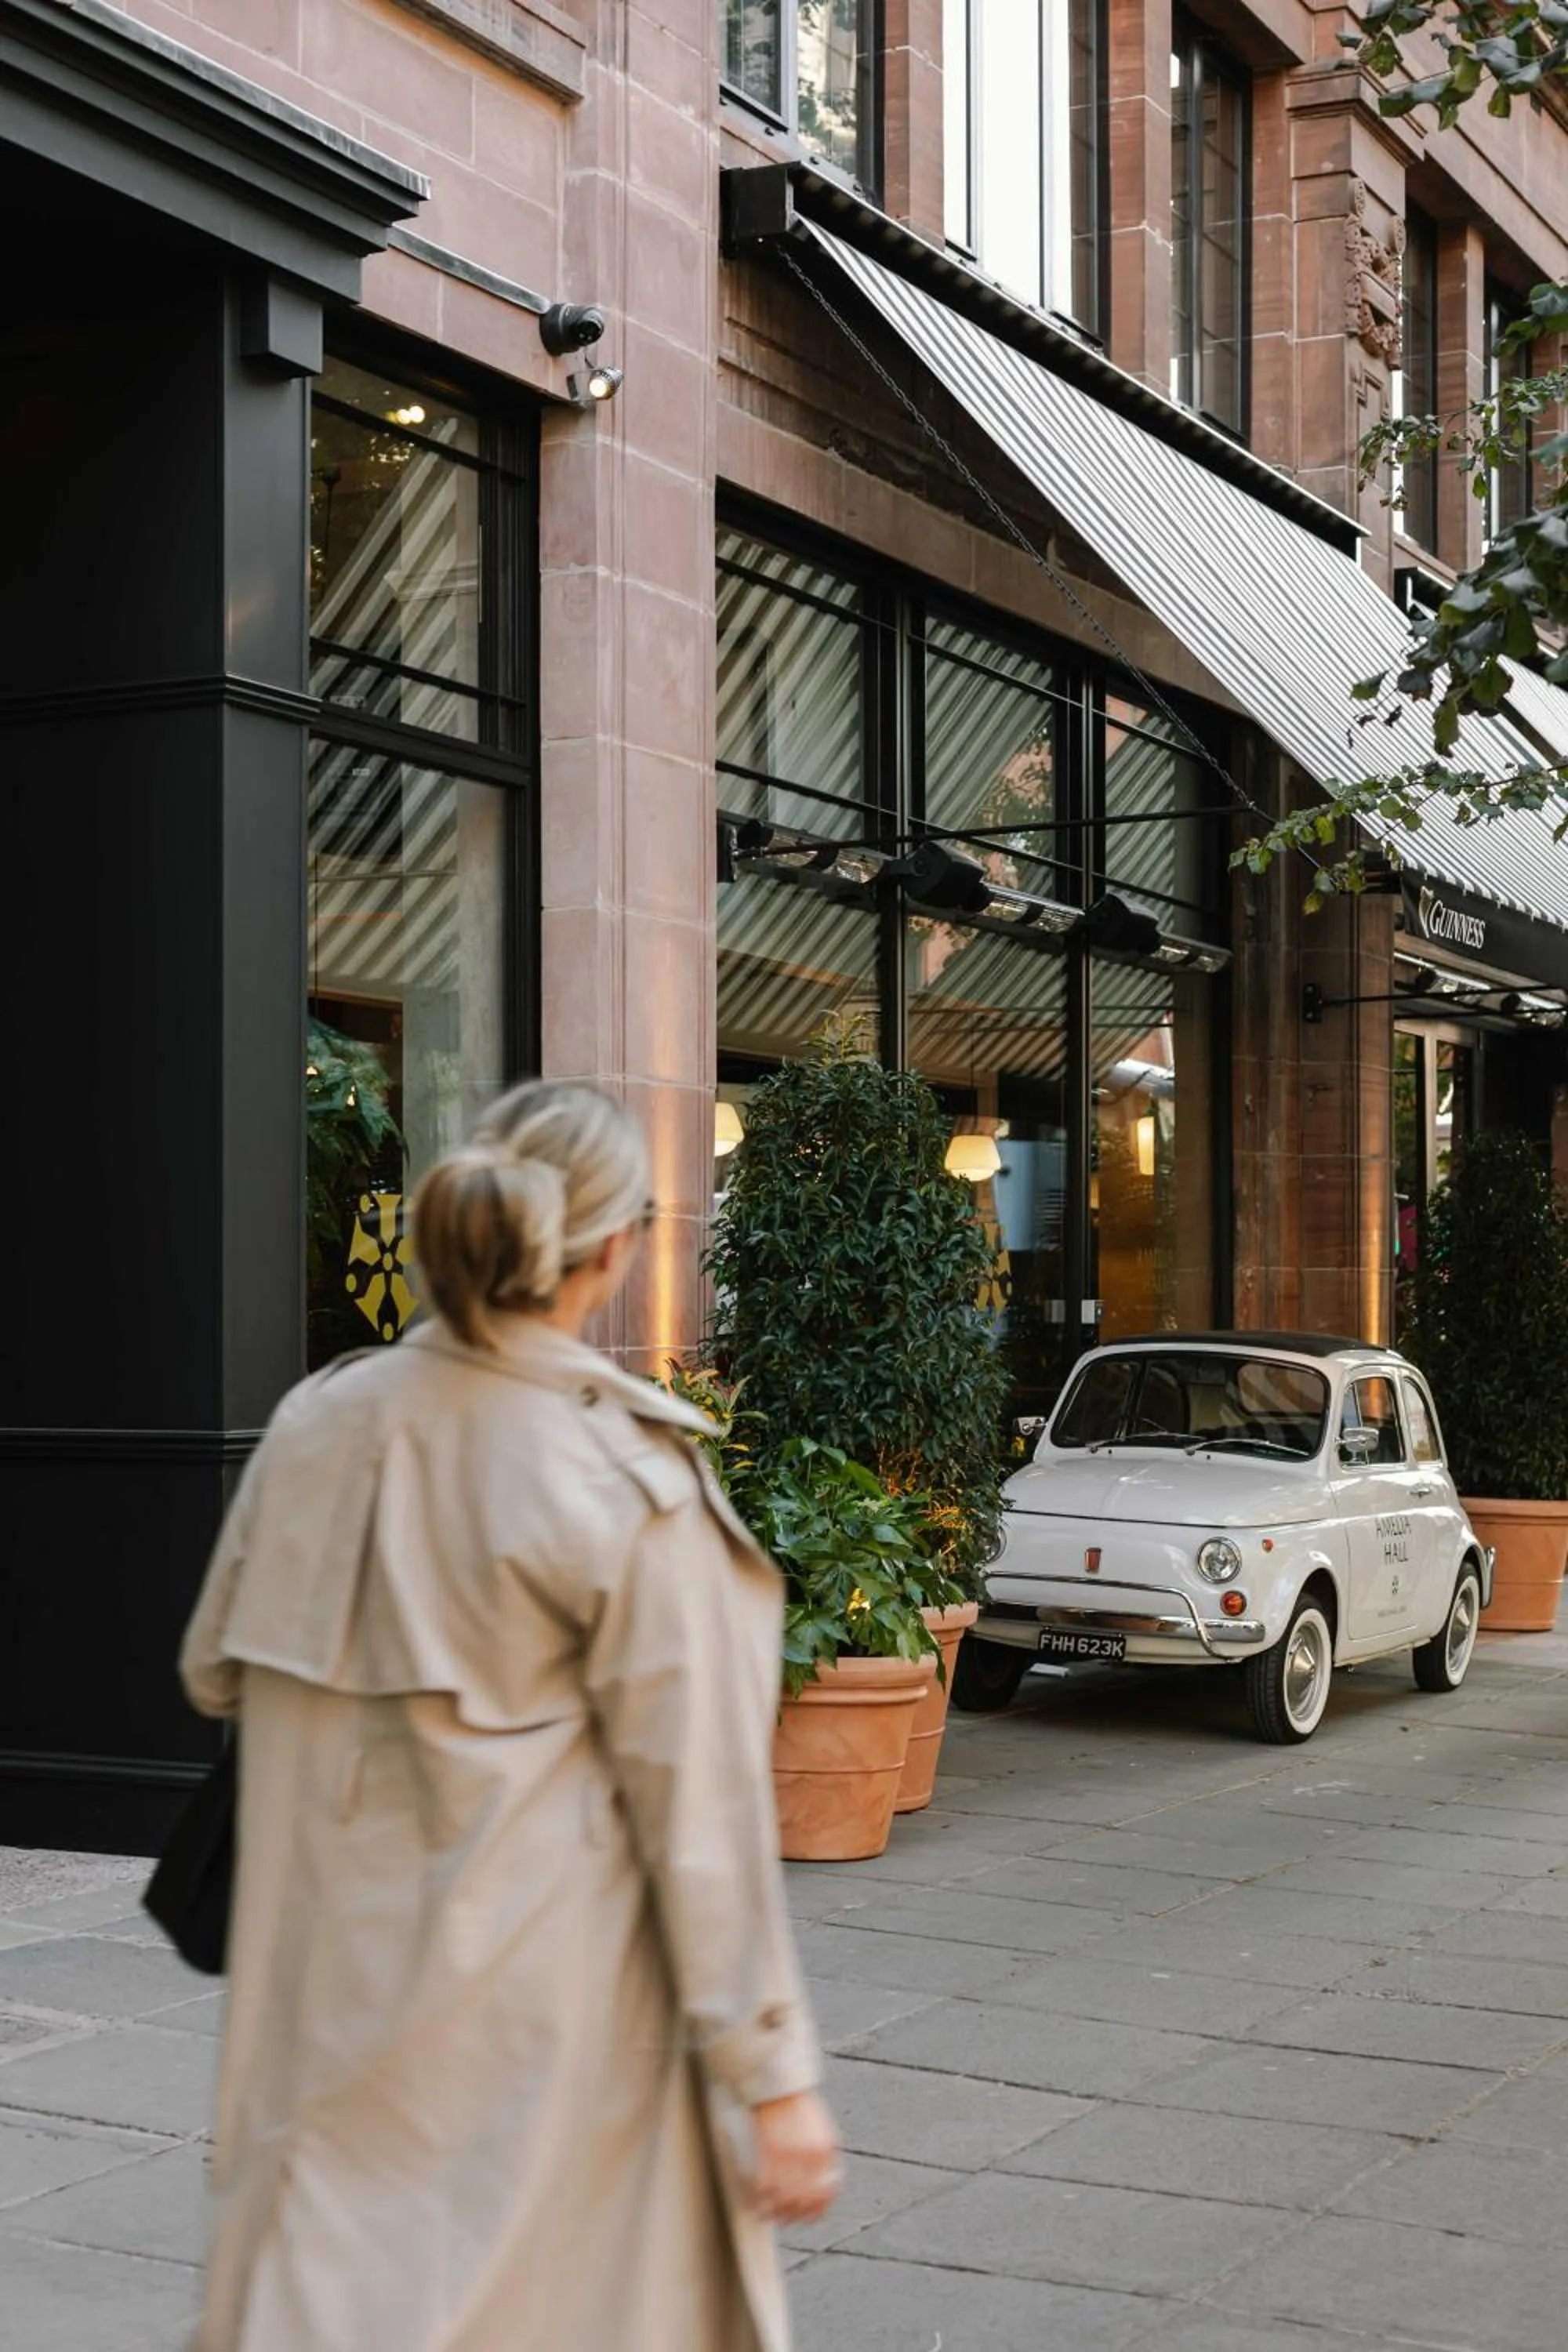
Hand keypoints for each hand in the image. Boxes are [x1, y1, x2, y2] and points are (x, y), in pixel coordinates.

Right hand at [750, 2089, 842, 2224]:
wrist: (780, 2086)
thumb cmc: (801, 2106)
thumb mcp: (822, 2129)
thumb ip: (825, 2155)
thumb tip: (825, 2181)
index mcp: (827, 2151)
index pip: (827, 2192)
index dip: (818, 2209)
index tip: (811, 2217)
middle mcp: (810, 2157)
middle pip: (805, 2199)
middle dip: (795, 2215)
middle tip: (787, 2220)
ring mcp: (789, 2155)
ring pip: (784, 2197)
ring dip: (776, 2212)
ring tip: (769, 2216)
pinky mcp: (768, 2151)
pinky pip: (765, 2185)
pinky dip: (760, 2198)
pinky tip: (757, 2204)